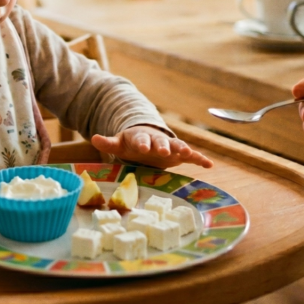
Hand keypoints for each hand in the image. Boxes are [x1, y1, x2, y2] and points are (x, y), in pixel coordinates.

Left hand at [90, 125, 213, 168]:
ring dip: (183, 150)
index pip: (141, 139)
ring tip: (189, 154)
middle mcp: (158, 141)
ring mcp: (170, 147)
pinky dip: (200, 159)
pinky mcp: (180, 154)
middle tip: (165, 151)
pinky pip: (192, 156)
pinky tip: (209, 165)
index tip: (142, 147)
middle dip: (163, 146)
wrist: (148, 139)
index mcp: (141, 138)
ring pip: (178, 147)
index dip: (142, 143)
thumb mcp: (120, 143)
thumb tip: (94, 137)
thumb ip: (109, 142)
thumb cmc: (132, 143)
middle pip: (161, 142)